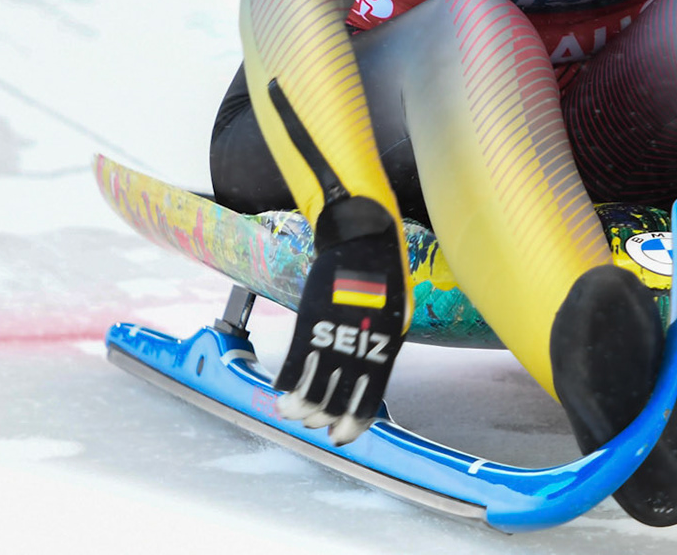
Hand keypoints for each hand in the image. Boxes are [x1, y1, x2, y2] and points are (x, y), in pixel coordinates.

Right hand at [274, 196, 406, 444]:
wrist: (362, 239)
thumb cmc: (383, 277)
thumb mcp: (395, 318)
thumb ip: (382, 349)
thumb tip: (371, 379)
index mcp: (385, 350)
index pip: (368, 401)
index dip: (352, 425)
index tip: (340, 436)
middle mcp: (358, 349)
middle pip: (334, 402)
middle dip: (321, 419)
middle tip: (314, 422)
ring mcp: (331, 337)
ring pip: (309, 391)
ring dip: (298, 408)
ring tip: (292, 411)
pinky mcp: (308, 323)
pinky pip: (292, 366)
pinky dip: (284, 384)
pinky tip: (281, 391)